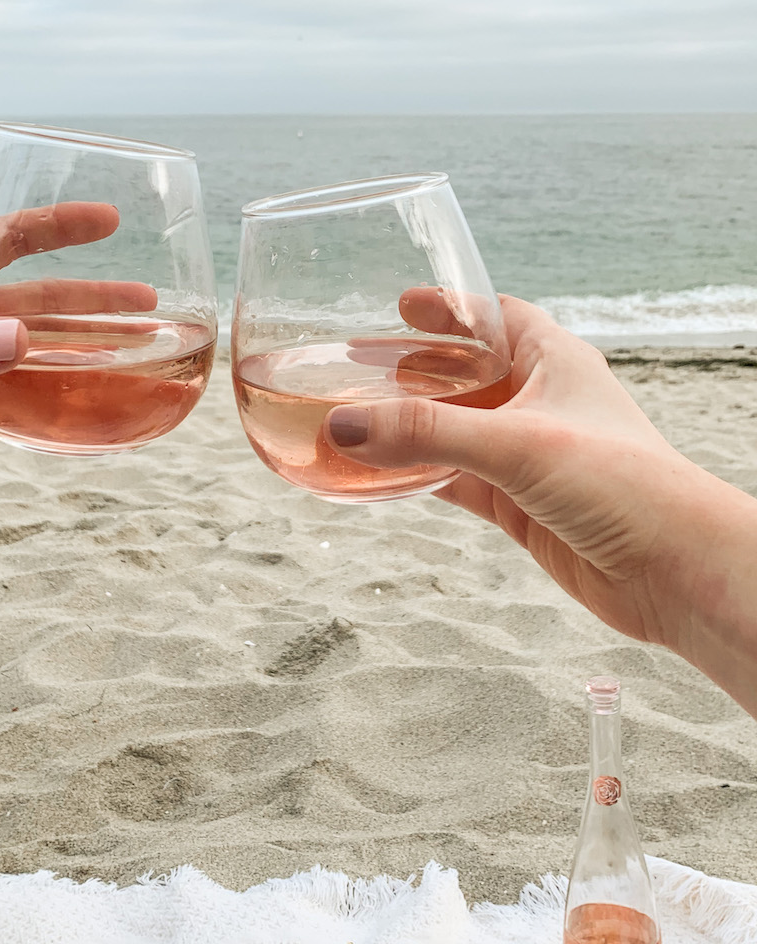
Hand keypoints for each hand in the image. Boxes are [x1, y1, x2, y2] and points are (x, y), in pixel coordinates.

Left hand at [0, 202, 155, 518]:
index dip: (56, 229)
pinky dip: (53, 416)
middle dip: (92, 304)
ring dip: (84, 360)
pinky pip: (17, 413)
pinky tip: (92, 417)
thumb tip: (21, 344)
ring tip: (137, 361)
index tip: (108, 220)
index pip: (2, 241)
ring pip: (35, 360)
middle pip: (36, 305)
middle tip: (148, 307)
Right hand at [324, 293, 756, 712]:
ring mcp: (528, 457)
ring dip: (410, 429)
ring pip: (454, 432)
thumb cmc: (621, 484)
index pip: (494, 316)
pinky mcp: (520, 506)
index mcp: (554, 360)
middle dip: (416, 370)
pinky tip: (384, 477)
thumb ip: (426, 433)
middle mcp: (540, 403)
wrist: (671, 568)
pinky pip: (456, 483)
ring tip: (356, 421)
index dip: (450, 308)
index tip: (402, 305)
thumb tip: (342, 427)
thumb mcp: (516, 443)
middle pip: (465, 374)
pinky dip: (420, 477)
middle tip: (361, 367)